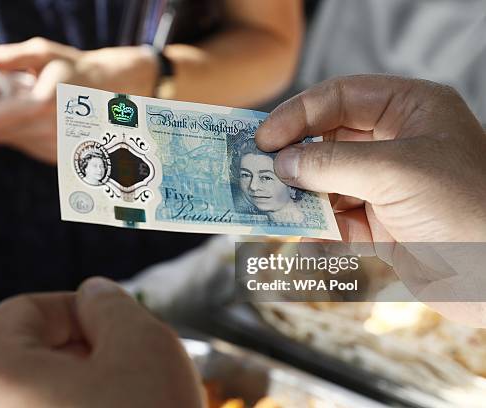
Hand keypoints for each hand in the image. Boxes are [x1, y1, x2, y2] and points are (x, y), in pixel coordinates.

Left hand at [0, 38, 156, 163]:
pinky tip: (46, 119)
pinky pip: (30, 148)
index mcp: (42, 105)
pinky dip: (30, 134)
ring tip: (36, 106)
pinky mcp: (62, 158)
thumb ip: (12, 57)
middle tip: (16, 98)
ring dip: (16, 126)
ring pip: (14, 142)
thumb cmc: (74, 68)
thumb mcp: (45, 53)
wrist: (114, 92)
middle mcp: (50, 133)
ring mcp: (57, 149)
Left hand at [0, 278, 203, 407]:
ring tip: (139, 399)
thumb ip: (112, 303)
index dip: (74, 305)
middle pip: (33, 355)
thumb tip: (94, 295)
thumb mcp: (141, 342)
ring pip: (52, 394)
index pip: (21, 311)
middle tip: (134, 364)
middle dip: (89, 347)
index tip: (115, 325)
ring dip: (99, 384)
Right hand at [256, 75, 485, 324]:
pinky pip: (334, 218)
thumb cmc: (466, 208)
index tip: (265, 137)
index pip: (340, 98)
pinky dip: (312, 223)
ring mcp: (386, 186)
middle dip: (293, 155)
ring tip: (265, 200)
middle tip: (255, 168)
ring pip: (326, 180)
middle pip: (328, 139)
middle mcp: (396, 143)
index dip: (298, 114)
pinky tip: (292, 227)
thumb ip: (332, 163)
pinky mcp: (380, 225)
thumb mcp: (395, 172)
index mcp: (410, 110)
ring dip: (297, 192)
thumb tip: (281, 163)